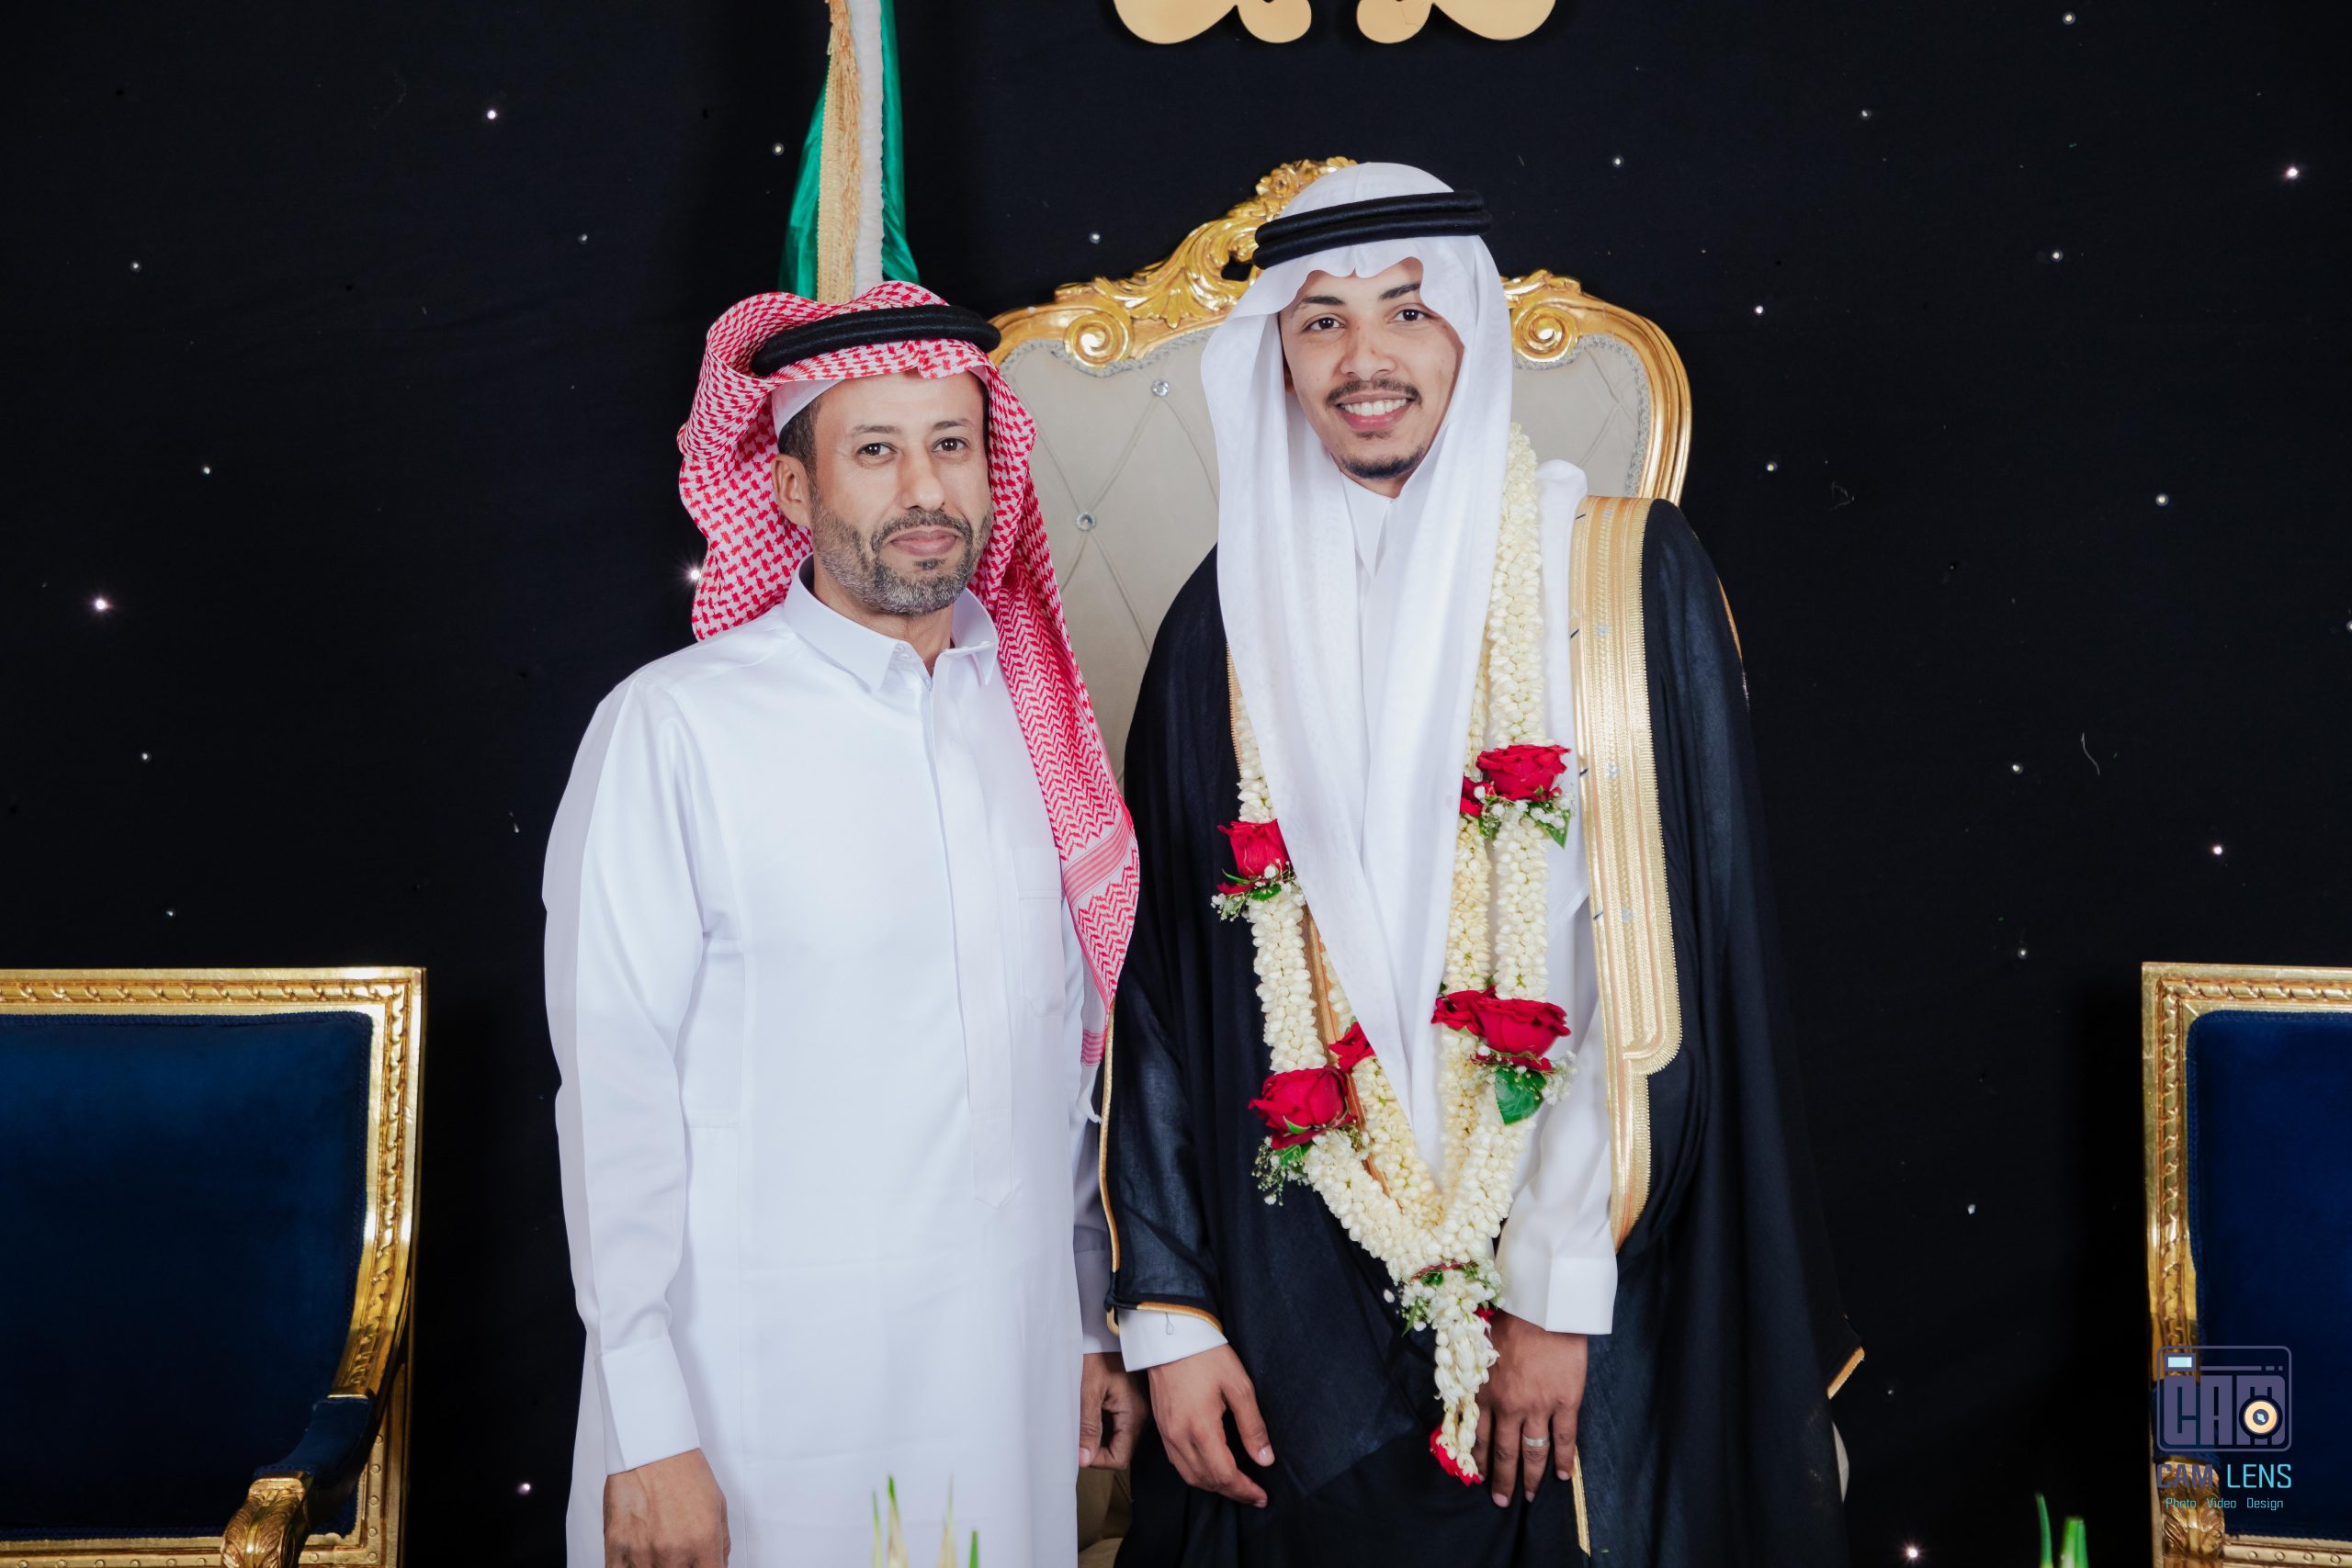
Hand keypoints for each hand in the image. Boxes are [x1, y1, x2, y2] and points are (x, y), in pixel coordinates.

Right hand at [603, 1447, 728, 1566]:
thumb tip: (719, 1563)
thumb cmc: (683, 1470)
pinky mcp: (616, 1547)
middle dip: (682, 1566)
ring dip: (655, 1565)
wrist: (651, 1446)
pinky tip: (638, 1556)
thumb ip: (720, 1542)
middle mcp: (672, 1552)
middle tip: (679, 1552)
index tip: (702, 1566)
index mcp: (702, 1542)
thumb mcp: (718, 1505)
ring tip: (658, 1547)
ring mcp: (642, 1553)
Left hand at [1080, 1350, 1150, 1468]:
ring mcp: (1138, 1408)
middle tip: (1077, 1434)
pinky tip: (1090, 1411)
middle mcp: (1141, 1415)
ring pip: (1119, 1438)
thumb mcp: (1088, 1391)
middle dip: (1096, 1448)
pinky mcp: (1132, 1401)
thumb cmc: (1096, 1355)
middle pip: (1120, 1449)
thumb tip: (1084, 1460)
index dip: (1097, 1458)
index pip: (1119, 1458)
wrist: (1104, 1329)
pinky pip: (1119, 1424)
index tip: (1078, 1447)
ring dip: (1099, 1436)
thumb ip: (1088, 1427)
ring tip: (1081, 1422)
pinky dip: (1103, 1425)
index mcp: (1133, 1414)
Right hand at [1145, 1344, 1274, 1507]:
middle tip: (1254, 1495)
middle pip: (1206, 1480)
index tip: (1261, 1496)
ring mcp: (1168, 1434)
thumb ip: (1253, 1426)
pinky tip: (1211, 1469)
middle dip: (1232, 1492)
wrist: (1170, 1335)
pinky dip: (1196, 1474)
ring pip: (1190, 1476)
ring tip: (1236, 1486)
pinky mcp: (1162, 1428)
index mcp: (1200, 1428)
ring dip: (1213, 1486)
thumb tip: (1264, 1458)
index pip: (1224, 1475)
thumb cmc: (1206, 1355)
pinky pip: (1178, 1463)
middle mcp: (1179, 1437)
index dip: (1244, 1490)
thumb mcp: (1239, 1386)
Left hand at [1474, 1313, 1585, 1507]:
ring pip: (1532, 1452)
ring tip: (1531, 1496)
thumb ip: (1475, 1377)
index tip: (1479, 1477)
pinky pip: (1564, 1440)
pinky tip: (1563, 1476)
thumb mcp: (1479, 1349)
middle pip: (1504, 1453)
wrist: (1543, 1307)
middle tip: (1502, 1501)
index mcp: (1484, 1392)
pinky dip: (1564, 1461)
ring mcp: (1538, 1407)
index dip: (1479, 1460)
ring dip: (1531, 1477)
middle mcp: (1508, 1407)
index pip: (1479, 1437)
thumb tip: (1466, 1397)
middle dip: (1502, 1480)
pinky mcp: (1565, 1403)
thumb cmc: (1509, 1319)